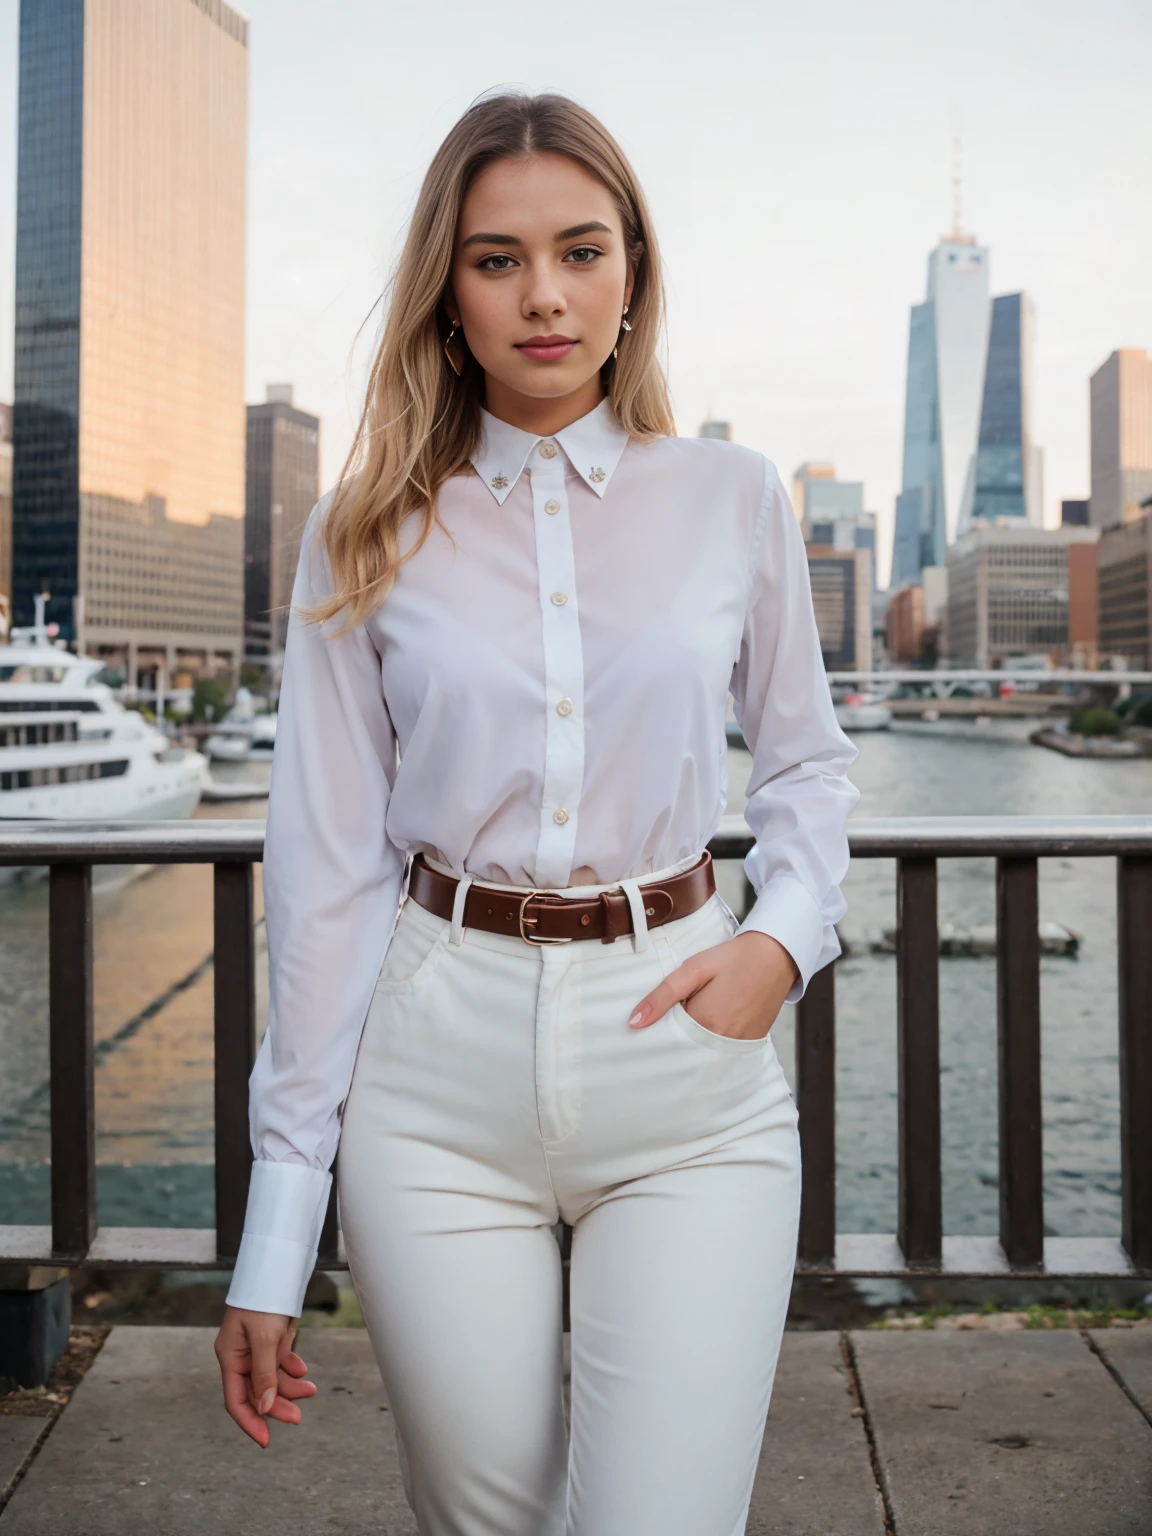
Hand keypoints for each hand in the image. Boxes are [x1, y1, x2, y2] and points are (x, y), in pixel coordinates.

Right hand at [215, 1305, 317, 1446]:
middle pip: (256, 1391)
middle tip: (298, 1417)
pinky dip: (292, 1368)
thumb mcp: (265, 1338)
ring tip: (311, 1390)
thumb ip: (264, 1374)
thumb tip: (263, 1408)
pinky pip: (281, 1362)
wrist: (279, 1267)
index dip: (250, 1421)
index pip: (235, 1400)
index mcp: (229, 1356)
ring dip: (290, 1387)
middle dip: (276, 1405)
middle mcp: (240, 1355)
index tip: (265, 1440)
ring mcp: (257, 1347)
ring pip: (272, 1378)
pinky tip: (303, 1372)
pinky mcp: (272, 1338)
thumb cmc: (264, 1300)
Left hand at [628, 931, 798, 1041]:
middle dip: (675, 1041)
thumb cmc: (732, 959)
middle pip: (686, 1051)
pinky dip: (711, 1042)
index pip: (668, 1041)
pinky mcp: (750, 1043)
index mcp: (704, 1022)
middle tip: (671, 1021)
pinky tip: (711, 1024)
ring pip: (704, 1053)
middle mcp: (722, 1040)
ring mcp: (738, 1045)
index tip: (650, 1026)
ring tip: (694, 1019)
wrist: (774, 955)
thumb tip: (634, 1022)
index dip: (657, 1034)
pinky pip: (722, 1051)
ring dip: (693, 1042)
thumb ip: (662, 996)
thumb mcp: (692, 970)